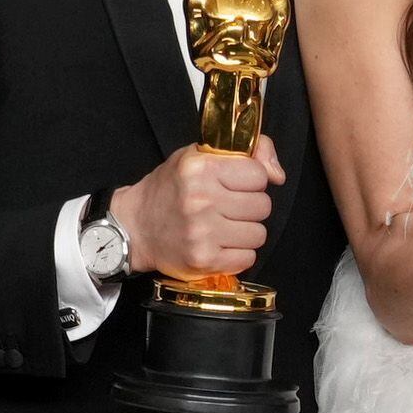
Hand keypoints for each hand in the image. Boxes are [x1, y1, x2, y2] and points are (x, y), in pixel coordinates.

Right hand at [114, 136, 284, 280]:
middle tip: (227, 207)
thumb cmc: (171, 189)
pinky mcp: (203, 260)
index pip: (259, 175)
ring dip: (245, 232)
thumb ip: (248, 152)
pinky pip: (247, 258)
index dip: (252, 180)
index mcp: (199, 168)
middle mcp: (200, 200)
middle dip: (250, 206)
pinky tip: (219, 244)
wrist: (133, 227)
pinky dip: (238, 254)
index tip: (236, 183)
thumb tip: (278, 175)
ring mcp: (202, 233)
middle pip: (263, 205)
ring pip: (259, 234)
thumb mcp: (200, 156)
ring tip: (222, 226)